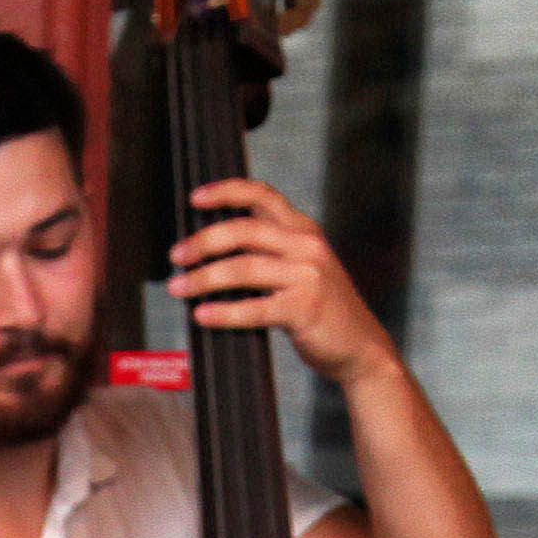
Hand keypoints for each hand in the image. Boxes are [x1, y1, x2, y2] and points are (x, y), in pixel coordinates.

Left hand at [174, 175, 401, 389]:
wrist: (360, 347)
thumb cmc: (322, 309)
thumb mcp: (302, 268)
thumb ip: (269, 252)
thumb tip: (211, 252)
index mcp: (303, 229)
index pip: (262, 195)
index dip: (226, 191)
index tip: (195, 198)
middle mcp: (307, 245)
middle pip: (244, 230)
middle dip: (203, 242)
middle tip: (176, 257)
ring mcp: (308, 276)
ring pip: (243, 268)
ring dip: (204, 278)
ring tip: (178, 288)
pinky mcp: (305, 309)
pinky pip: (255, 308)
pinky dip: (224, 312)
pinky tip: (203, 315)